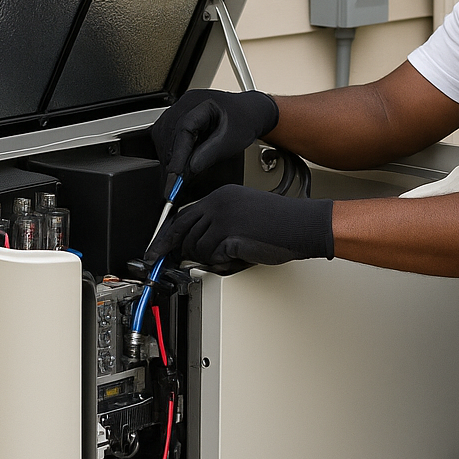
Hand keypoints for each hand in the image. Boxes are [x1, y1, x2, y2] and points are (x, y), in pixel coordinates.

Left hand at [144, 185, 332, 271]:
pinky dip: (223, 263)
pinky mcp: (231, 236)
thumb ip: (217, 221)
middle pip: (185, 234)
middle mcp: (218, 203)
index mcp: (221, 194)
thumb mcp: (243, 211)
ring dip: (211, 258)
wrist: (303, 225)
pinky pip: (213, 258)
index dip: (166, 237)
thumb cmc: (280, 222)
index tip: (155, 251)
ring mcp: (223, 219)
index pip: (181, 216)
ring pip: (197, 249)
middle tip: (199, 259)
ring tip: (232, 254)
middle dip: (189, 251)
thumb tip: (195, 243)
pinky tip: (239, 256)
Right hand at [151, 89, 278, 197]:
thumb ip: (211, 153)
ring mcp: (178, 110)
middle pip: (170, 136)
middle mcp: (185, 104)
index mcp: (201, 103)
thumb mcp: (231, 140)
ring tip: (174, 181)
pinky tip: (173, 167)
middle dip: (171, 163)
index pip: (184, 130)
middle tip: (173, 187)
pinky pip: (163, 137)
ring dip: (168, 160)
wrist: (247, 112)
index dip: (178, 155)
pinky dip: (168, 153)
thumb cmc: (242, 121)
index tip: (174, 175)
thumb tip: (190, 169)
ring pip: (163, 138)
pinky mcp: (175, 120)